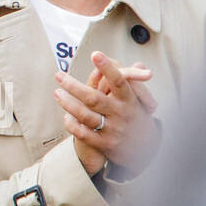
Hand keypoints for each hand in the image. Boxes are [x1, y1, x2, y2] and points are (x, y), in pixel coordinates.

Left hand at [54, 52, 159, 175]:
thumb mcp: (139, 101)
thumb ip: (132, 82)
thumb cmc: (136, 118)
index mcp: (130, 100)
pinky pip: (83, 133)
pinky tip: (66, 116)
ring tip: (57, 92)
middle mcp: (121, 114)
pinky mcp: (105, 144)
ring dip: (68, 103)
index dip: (108, 68)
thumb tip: (139, 63)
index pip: (119, 81)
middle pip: (94, 98)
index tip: (95, 54)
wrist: (147, 151)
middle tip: (59, 75)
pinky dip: (72, 124)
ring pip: (85, 115)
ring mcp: (113, 130)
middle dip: (73, 85)